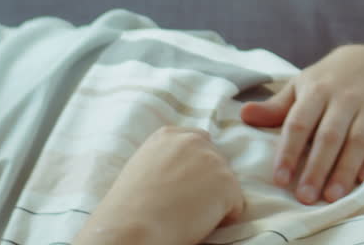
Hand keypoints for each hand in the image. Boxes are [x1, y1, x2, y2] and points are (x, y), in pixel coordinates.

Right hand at [73, 126, 243, 244]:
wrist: (130, 228)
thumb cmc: (127, 209)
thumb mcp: (141, 169)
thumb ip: (166, 159)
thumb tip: (183, 170)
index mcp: (168, 135)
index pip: (198, 141)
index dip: (196, 167)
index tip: (183, 184)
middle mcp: (193, 140)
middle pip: (216, 160)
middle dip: (209, 181)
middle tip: (185, 204)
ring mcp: (213, 160)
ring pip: (226, 183)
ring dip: (215, 200)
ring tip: (187, 214)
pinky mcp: (228, 183)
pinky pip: (236, 206)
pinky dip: (224, 219)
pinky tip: (198, 223)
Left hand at [240, 44, 363, 203]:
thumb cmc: (330, 79)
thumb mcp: (302, 84)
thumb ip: (276, 106)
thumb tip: (244, 115)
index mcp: (317, 89)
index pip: (299, 123)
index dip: (289, 152)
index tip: (280, 180)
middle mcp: (344, 97)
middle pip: (329, 136)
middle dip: (317, 168)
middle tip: (305, 198)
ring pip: (358, 140)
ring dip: (345, 169)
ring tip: (332, 196)